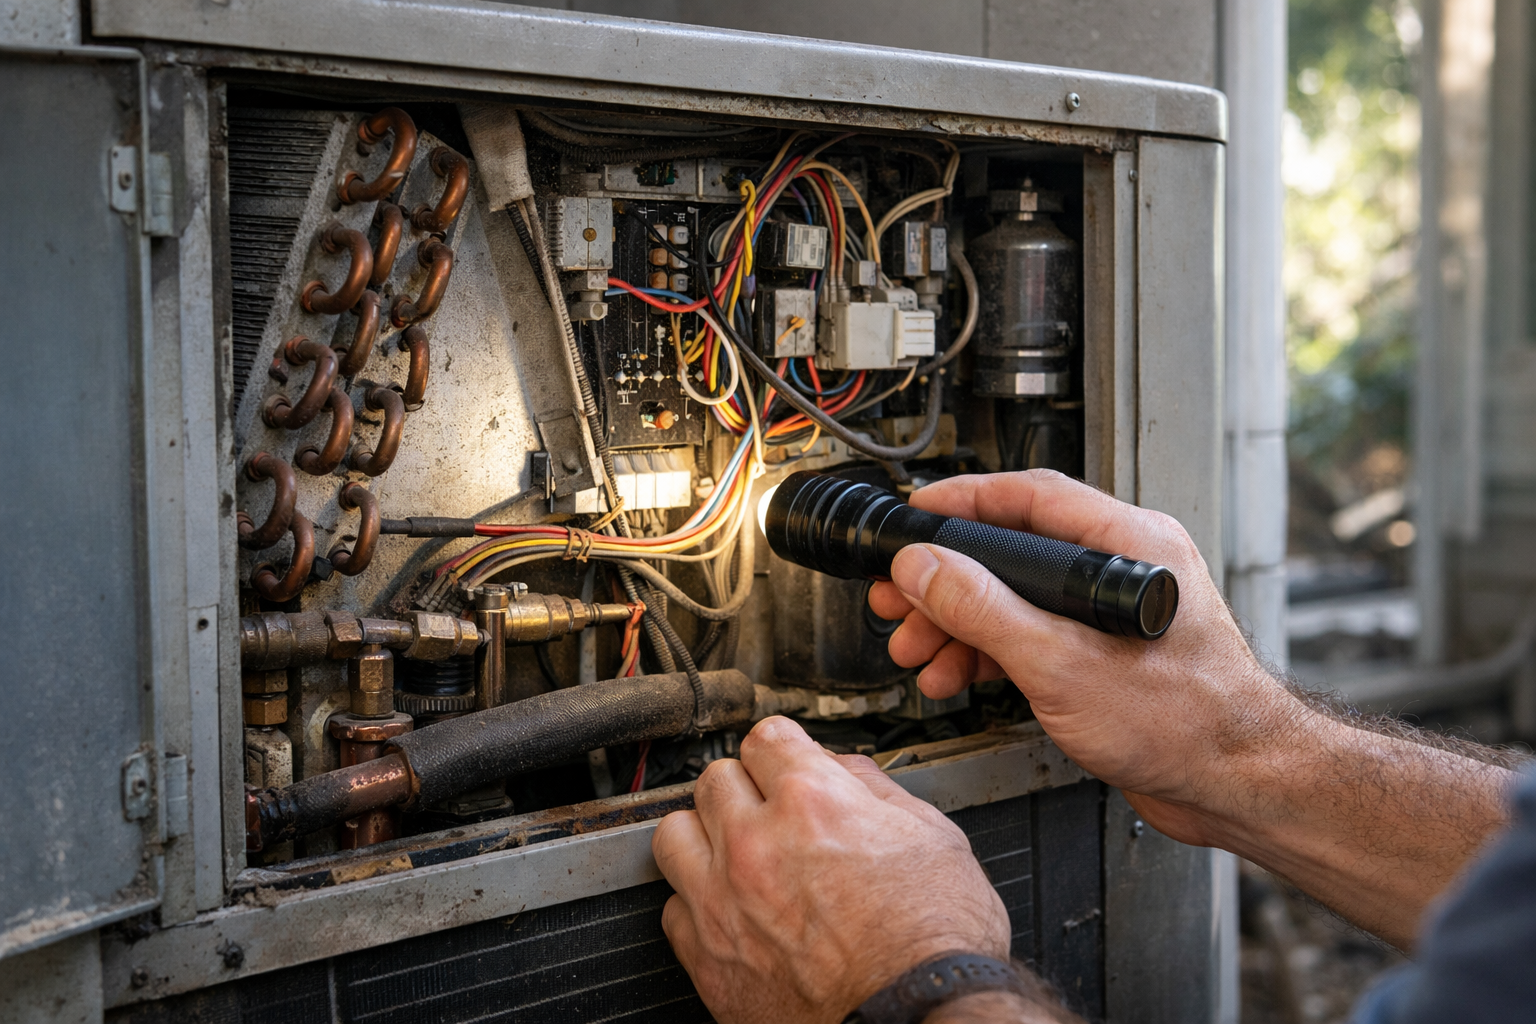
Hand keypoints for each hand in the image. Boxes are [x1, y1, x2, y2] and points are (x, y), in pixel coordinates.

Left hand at [652, 716, 1009, 1023]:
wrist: (921, 1018)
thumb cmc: (936, 941)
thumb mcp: (933, 836)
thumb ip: (875, 788)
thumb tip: (844, 770)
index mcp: (811, 803)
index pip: (765, 737)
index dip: (784, 749)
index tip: (786, 762)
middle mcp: (755, 845)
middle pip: (714, 780)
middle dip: (745, 788)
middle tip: (770, 811)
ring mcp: (723, 903)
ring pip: (675, 835)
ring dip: (705, 837)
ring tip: (736, 854)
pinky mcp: (708, 959)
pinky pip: (674, 909)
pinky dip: (699, 905)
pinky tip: (733, 911)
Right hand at [867, 471, 1517, 948]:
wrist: (1238, 788)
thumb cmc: (1190, 722)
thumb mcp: (1062, 663)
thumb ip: (985, 610)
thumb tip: (926, 568)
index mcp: (1130, 544)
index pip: (1030, 497)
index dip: (963, 502)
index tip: (915, 514)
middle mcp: (1124, 568)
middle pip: (1012, 552)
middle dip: (947, 581)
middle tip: (899, 600)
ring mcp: (1112, 613)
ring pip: (1016, 599)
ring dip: (960, 625)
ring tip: (918, 652)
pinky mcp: (1106, 654)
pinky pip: (1032, 636)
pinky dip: (990, 653)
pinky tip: (957, 675)